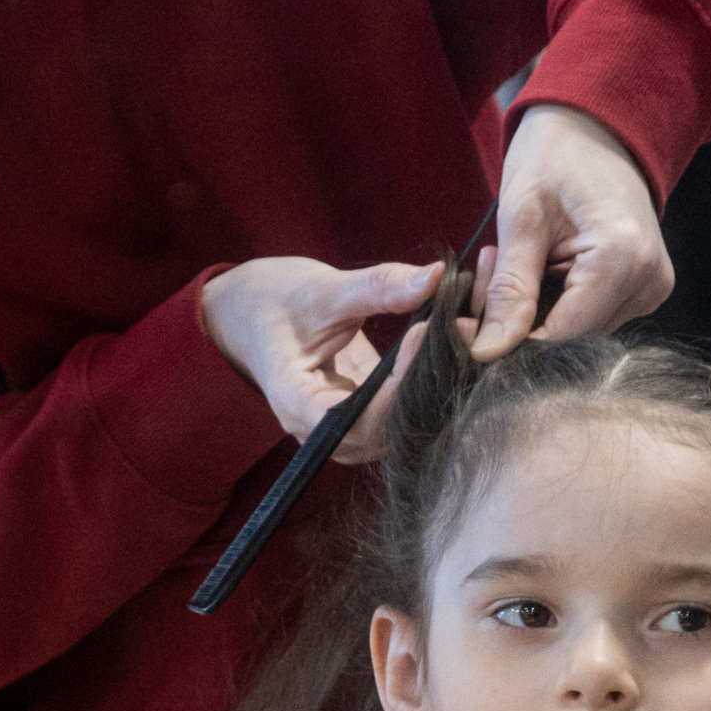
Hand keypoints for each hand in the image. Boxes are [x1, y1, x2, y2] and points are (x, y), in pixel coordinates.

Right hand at [201, 257, 441, 462]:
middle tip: (461, 332)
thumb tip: (435, 277)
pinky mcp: (359, 417)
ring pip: (394, 429)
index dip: (395, 389)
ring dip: (429, 390)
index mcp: (295, 403)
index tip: (425, 334)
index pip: (354, 420)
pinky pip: (396, 414)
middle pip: (381, 433)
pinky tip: (445, 349)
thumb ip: (378, 287)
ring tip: (459, 338)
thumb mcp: (322, 289)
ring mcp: (339, 428)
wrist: (249, 314)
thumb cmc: (273, 300)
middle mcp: (317, 429)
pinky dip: (422, 386)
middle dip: (423, 388)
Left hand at [470, 104, 673, 361]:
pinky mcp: (646, 290)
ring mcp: (652, 288)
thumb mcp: (521, 218)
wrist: (596, 127)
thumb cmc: (557, 154)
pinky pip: (592, 318)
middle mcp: (648, 280)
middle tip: (489, 273)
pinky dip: (558, 305)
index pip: (561, 334)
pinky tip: (543, 269)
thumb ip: (509, 291)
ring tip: (521, 261)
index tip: (468, 322)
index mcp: (623, 256)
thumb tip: (487, 353)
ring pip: (578, 333)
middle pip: (570, 337)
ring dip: (537, 314)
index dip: (511, 337)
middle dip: (521, 322)